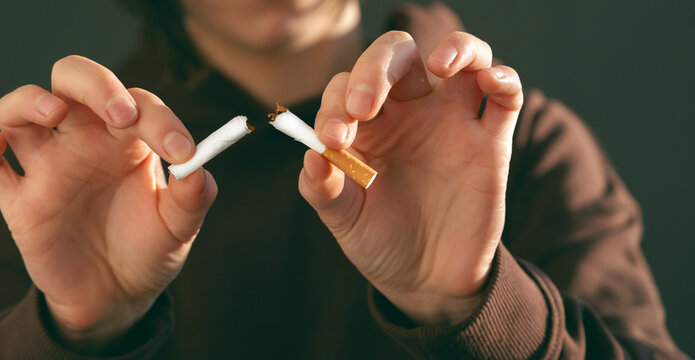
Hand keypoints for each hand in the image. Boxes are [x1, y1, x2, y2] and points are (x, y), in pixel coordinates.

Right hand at [0, 55, 216, 350]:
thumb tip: (198, 167)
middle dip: (94, 83)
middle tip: (120, 114)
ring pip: (18, 109)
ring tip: (55, 112)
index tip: (181, 153)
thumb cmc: (150, 249)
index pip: (138, 103)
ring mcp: (47, 167)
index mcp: (127, 137)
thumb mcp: (179, 226)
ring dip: (29, 100)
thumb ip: (192, 196)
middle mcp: (83, 140)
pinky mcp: (19, 202)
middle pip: (71, 80)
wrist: (118, 297)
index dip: (160, 120)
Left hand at [299, 32, 522, 324]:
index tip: (333, 140)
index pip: (346, 87)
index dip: (335, 103)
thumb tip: (312, 154)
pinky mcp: (490, 142)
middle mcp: (407, 112)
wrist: (427, 280)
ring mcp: (451, 121)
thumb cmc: (380, 241)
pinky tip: (490, 81)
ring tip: (440, 63)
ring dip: (455, 47)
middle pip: (398, 56)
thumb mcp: (344, 220)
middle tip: (363, 105)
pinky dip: (503, 78)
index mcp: (365, 124)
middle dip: (375, 68)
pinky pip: (506, 95)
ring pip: (462, 57)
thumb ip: (323, 189)